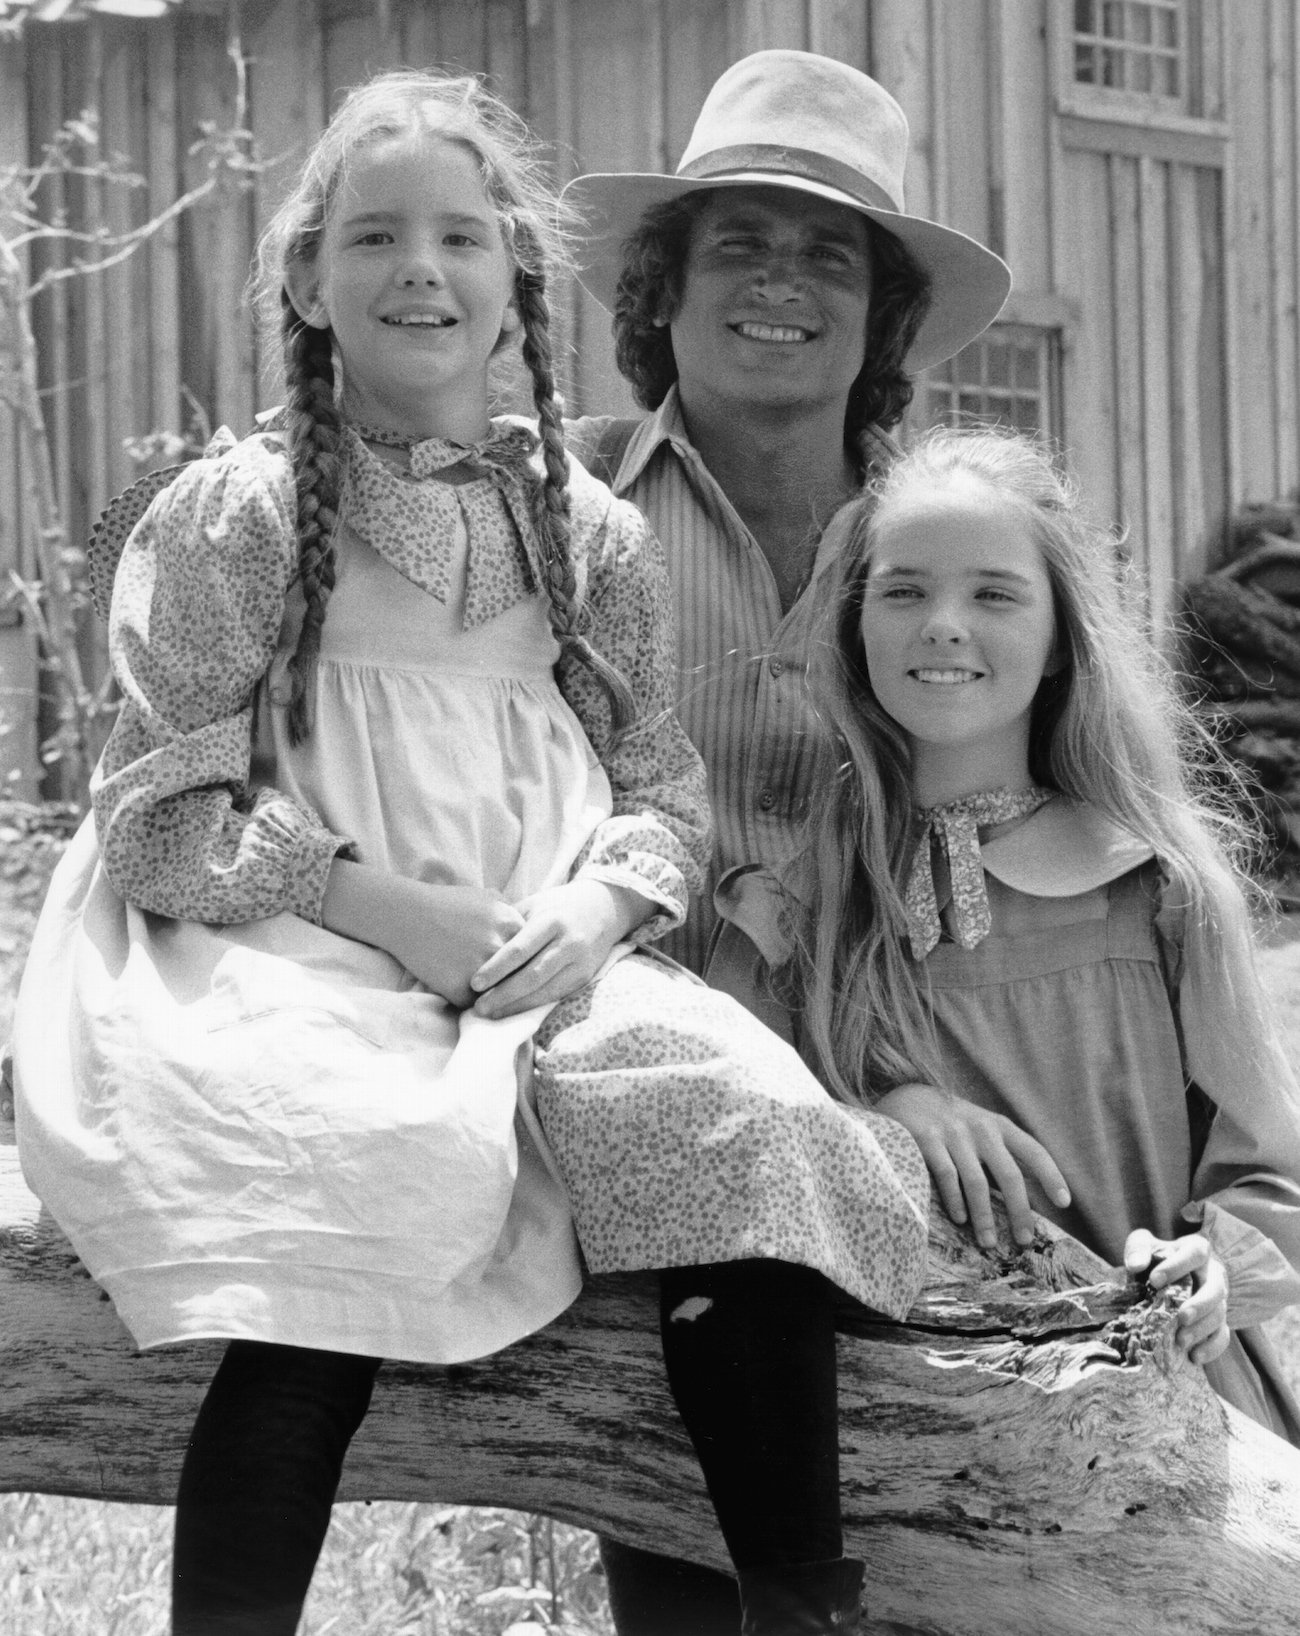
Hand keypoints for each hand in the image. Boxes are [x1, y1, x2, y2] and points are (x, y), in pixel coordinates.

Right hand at [321, 861, 523, 1007]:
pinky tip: (457, 991)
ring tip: (485, 995)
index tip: (518, 967)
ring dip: (494, 997)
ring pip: (500, 994)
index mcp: (512, 924)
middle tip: (507, 987)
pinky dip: (467, 1002)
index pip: (534, 953)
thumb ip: (511, 912)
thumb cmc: (447, 904)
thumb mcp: (487, 897)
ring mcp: (482, 970)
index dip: (525, 962)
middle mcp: (501, 948)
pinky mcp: (460, 990)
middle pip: (520, 976)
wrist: (407, 915)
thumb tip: (529, 930)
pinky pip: (474, 1005)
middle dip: (514, 982)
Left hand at [470, 879, 650, 1018]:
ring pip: (545, 991)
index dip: (496, 969)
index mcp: (551, 921)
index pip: (520, 949)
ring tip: (492, 1014)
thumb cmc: (558, 905)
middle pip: (531, 976)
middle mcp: (568, 943)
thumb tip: (477, 943)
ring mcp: (579, 963)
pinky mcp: (585, 976)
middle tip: (478, 1007)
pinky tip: (515, 1011)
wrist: (604, 908)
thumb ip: (510, 924)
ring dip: (516, 1006)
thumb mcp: (535, 904)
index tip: (474, 983)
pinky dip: (534, 1006)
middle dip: (503, 995)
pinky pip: (556, 995)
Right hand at [874, 1082, 1070, 1249]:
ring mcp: (953, 1132)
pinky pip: (947, 1176)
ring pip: (977, 1182)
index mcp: (999, 1126)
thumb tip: (1031, 1199)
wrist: (909, 1098)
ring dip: (985, 1217)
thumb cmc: (953, 1125)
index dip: (1051, 1176)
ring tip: (988, 1241)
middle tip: (1024, 1240)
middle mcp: (980, 1127)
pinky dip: (955, 1201)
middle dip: (1019, 1211)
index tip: (1064, 1203)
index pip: (1033, 1151)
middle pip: (1009, 1175)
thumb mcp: (982, 1130)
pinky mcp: (927, 1138)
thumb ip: (1003, 1156)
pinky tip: (960, 1219)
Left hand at [1124, 1229, 1229, 1365]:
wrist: (1163, 1277)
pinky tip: (1194, 1356)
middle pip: (1216, 1289)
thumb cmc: (1155, 1258)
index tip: (1154, 1280)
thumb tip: (1135, 1265)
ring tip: (1181, 1340)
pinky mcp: (1219, 1321)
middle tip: (1181, 1317)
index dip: (1178, 1266)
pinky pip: (1223, 1336)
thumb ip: (1138, 1249)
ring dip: (1202, 1329)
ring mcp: (1219, 1299)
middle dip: (1200, 1304)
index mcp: (1197, 1250)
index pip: (1197, 1252)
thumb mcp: (1144, 1245)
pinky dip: (1211, 1348)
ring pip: (1220, 1314)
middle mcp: (1213, 1274)